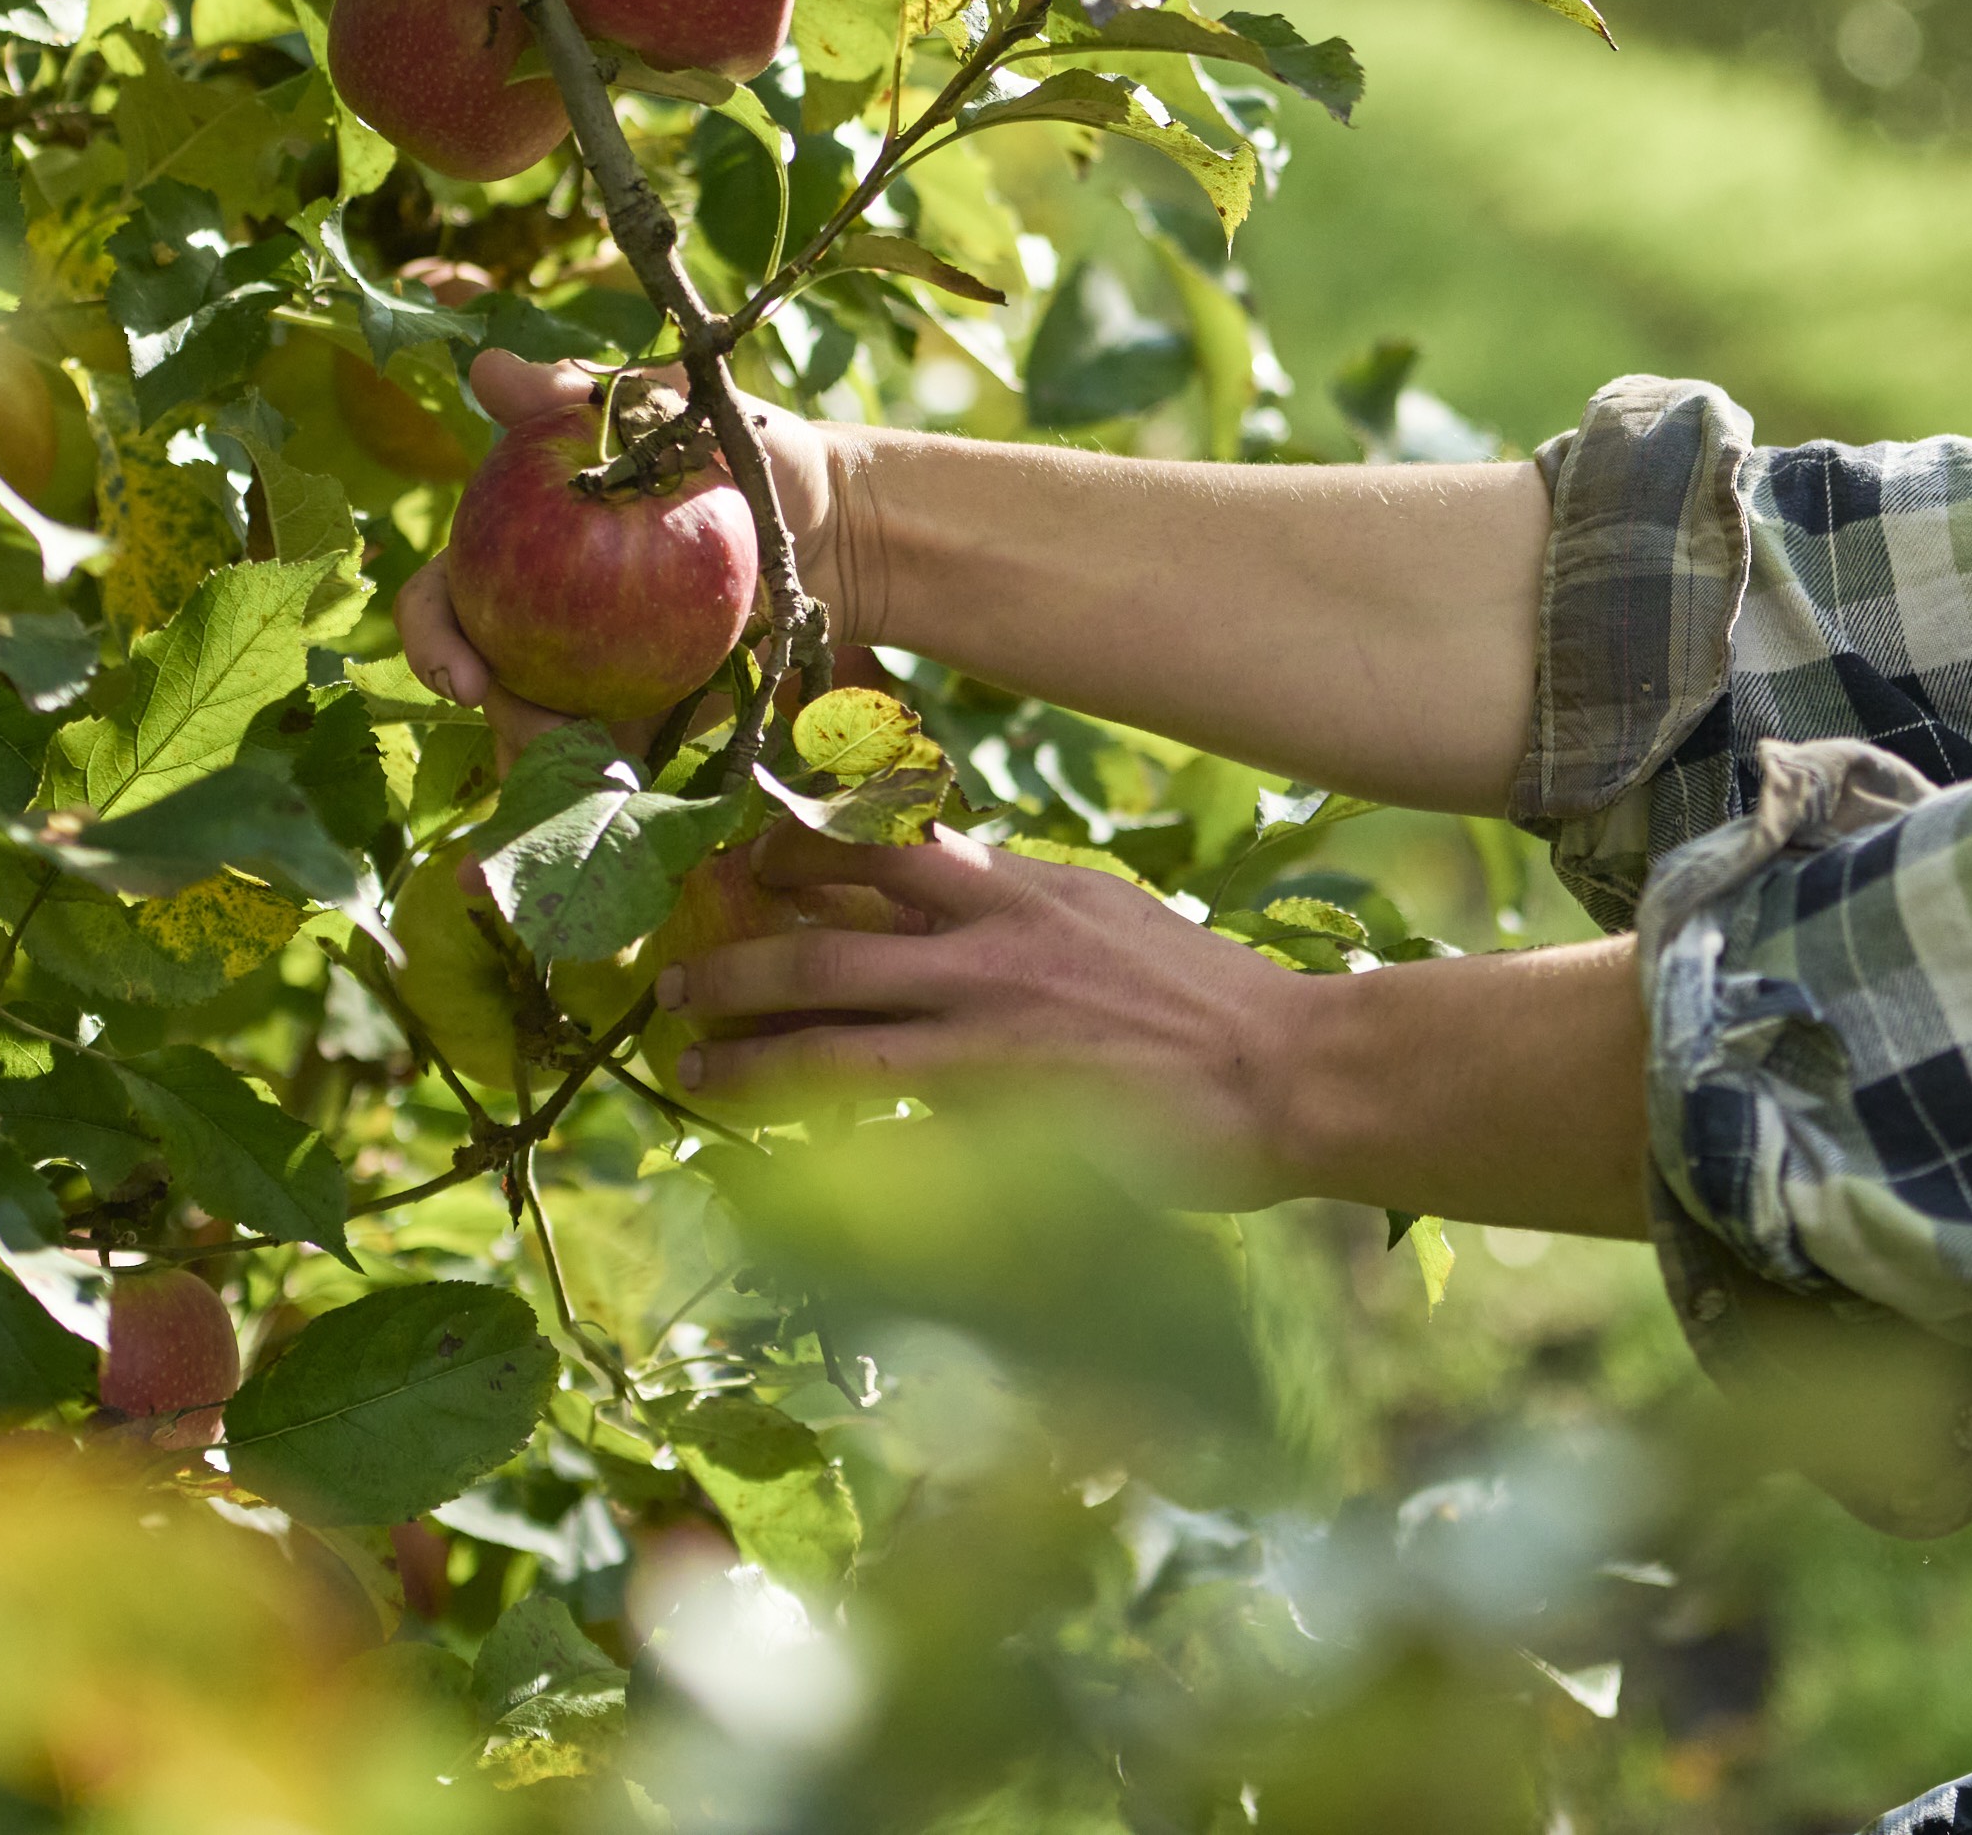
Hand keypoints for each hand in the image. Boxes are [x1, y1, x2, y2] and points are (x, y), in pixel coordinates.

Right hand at [390, 349, 851, 747]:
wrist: (843, 527)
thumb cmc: (751, 450)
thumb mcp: (678, 409)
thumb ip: (587, 396)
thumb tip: (488, 371)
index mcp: (517, 547)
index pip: (443, 596)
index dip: (433, 639)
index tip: (466, 679)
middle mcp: (534, 617)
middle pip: (476, 682)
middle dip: (491, 721)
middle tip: (533, 734)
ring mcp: (586, 675)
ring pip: (537, 735)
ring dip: (550, 764)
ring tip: (599, 768)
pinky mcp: (644, 720)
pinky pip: (610, 764)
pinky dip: (607, 791)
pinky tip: (625, 816)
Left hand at [655, 828, 1331, 1204]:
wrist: (1290, 1070)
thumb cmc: (1221, 1014)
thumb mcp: (1116, 924)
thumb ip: (1033, 914)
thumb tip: (963, 905)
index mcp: (1027, 883)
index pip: (889, 847)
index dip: (806, 853)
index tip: (750, 865)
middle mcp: (992, 926)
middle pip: (831, 912)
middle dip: (744, 938)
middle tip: (681, 966)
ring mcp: (983, 1001)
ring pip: (825, 999)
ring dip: (742, 1023)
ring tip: (683, 1050)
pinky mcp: (985, 1080)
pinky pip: (864, 1086)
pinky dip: (802, 1101)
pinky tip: (758, 1124)